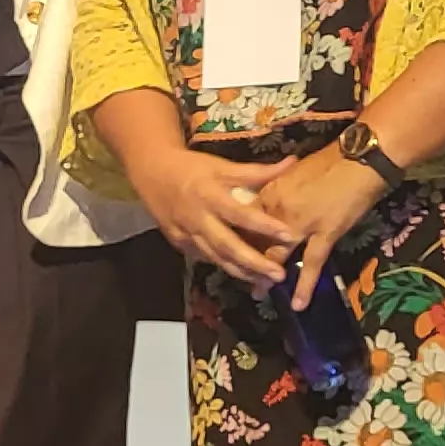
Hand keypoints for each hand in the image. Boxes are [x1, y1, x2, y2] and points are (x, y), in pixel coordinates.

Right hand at [134, 146, 300, 287]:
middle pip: (228, 246)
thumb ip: (257, 171)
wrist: (152, 173)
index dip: (264, 225)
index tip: (288, 235)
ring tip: (266, 282)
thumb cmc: (192, 168)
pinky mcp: (180, 244)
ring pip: (216, 258)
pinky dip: (224, 266)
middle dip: (254, 263)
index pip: (241, 214)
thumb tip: (293, 163)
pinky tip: (243, 275)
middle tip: (279, 275)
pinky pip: (205, 258)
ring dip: (242, 272)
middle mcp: (198, 218)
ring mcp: (187, 234)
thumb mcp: (222, 166)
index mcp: (209, 195)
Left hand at [251, 148, 390, 308]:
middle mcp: (279, 210)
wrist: (359, 157)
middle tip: (235, 274)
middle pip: (255, 239)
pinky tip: (299, 304)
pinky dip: (304, 285)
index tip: (227, 245)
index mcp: (270, 191)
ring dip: (266, 275)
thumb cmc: (329, 160)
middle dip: (243, 258)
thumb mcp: (293, 171)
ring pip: (276, 254)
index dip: (237, 234)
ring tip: (257, 293)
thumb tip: (268, 200)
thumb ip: (277, 187)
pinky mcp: (324, 234)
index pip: (245, 218)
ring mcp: (300, 224)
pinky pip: (311, 264)